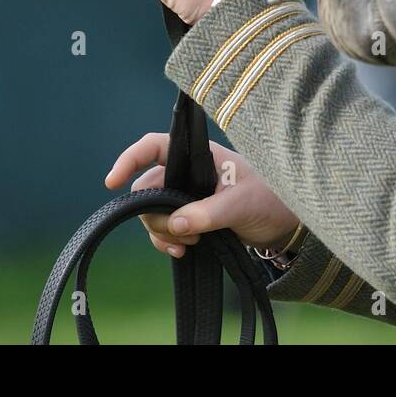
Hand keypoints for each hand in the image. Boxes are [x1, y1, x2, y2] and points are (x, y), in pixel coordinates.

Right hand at [107, 132, 300, 257]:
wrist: (283, 222)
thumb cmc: (269, 199)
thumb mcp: (241, 204)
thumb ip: (209, 213)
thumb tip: (176, 224)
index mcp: (200, 154)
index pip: (155, 146)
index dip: (129, 159)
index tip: (111, 181)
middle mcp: (188, 171)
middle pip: (147, 186)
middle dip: (154, 213)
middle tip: (180, 232)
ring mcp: (186, 194)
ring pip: (151, 210)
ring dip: (162, 230)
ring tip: (190, 241)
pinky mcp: (188, 215)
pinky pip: (161, 227)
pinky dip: (165, 240)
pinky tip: (181, 250)